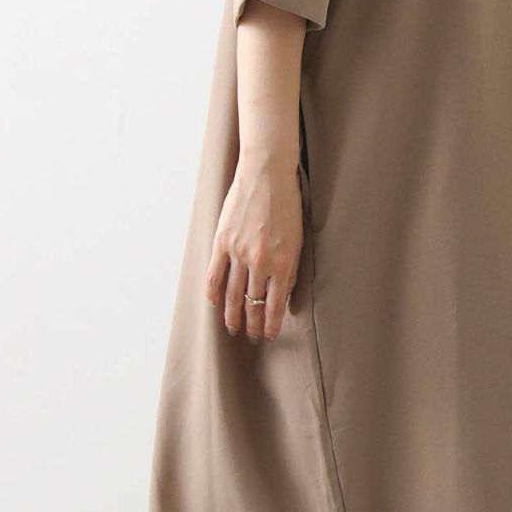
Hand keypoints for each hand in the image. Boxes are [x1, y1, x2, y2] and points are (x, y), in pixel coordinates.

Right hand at [205, 152, 302, 341]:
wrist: (267, 174)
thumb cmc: (287, 205)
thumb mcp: (297, 240)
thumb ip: (290, 269)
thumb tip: (284, 296)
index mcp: (283, 262)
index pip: (276, 305)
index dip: (272, 324)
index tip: (269, 335)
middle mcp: (260, 261)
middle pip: (253, 303)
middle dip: (253, 324)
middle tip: (252, 337)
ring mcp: (239, 252)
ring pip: (232, 293)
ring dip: (232, 315)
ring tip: (233, 328)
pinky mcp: (223, 241)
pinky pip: (215, 273)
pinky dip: (214, 292)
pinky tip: (215, 303)